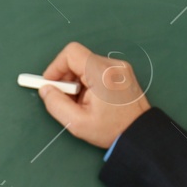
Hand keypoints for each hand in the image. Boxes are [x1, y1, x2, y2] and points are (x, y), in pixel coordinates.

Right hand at [36, 41, 151, 148]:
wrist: (140, 133)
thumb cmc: (111, 130)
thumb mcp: (77, 123)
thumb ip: (55, 104)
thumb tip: (45, 89)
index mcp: (101, 73)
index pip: (71, 53)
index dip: (56, 66)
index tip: (51, 84)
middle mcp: (112, 65)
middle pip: (78, 59)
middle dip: (66, 77)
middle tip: (66, 99)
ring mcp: (119, 67)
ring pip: (87, 64)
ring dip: (77, 80)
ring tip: (81, 102)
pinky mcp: (122, 72)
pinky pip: (97, 69)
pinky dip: (89, 81)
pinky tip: (92, 99)